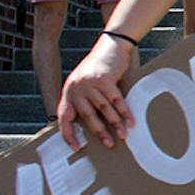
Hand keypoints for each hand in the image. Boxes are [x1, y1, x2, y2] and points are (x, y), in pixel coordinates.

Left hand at [57, 35, 137, 150]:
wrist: (110, 47)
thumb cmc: (99, 68)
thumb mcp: (85, 83)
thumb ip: (85, 100)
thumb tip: (93, 124)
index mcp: (69, 92)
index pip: (64, 118)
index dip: (68, 134)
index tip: (76, 147)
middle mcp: (76, 89)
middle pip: (88, 116)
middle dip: (101, 132)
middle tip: (110, 144)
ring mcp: (90, 84)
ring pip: (104, 109)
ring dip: (116, 124)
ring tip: (124, 135)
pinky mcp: (104, 80)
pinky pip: (116, 100)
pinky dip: (125, 112)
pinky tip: (130, 121)